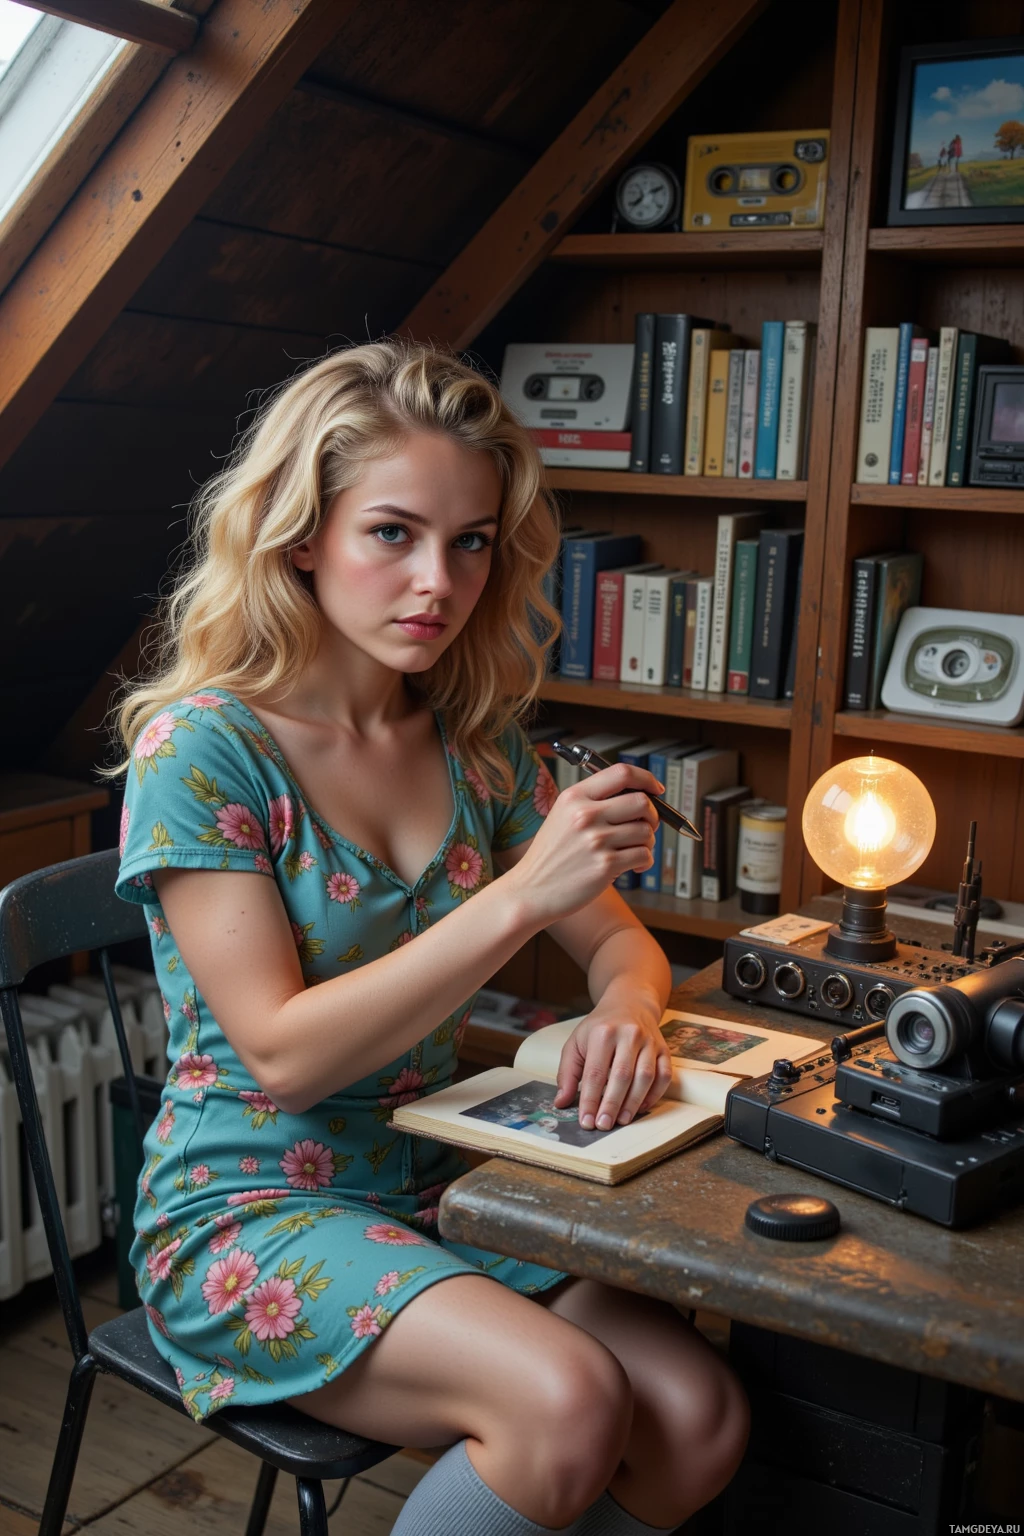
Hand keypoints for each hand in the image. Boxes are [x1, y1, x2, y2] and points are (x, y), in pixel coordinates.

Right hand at [502, 762, 661, 926]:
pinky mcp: (605, 865)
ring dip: (647, 842)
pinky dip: (645, 862)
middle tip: (646, 826)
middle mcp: (585, 815)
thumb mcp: (562, 816)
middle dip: (653, 815)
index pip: (621, 773)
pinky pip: (644, 855)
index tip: (655, 789)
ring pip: (646, 831)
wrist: (531, 891)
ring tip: (632, 851)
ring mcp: (596, 840)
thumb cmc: (550, 856)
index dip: (646, 779)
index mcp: (574, 797)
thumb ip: (594, 802)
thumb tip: (639, 796)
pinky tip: (633, 867)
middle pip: (642, 802)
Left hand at [551, 1004, 672, 1129]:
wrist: (629, 1003)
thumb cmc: (599, 1028)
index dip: (590, 1100)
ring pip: (645, 1076)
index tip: (586, 1121)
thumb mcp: (576, 1042)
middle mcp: (628, 1035)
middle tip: (604, 1125)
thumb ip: (568, 1073)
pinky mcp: (664, 1049)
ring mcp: (649, 1041)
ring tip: (622, 1120)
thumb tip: (561, 1102)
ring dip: (633, 1102)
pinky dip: (655, 1094)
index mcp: (602, 1033)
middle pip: (621, 1076)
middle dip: (612, 1104)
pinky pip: (664, 1075)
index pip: (595, 1073)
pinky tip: (642, 1107)